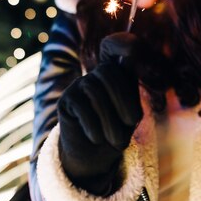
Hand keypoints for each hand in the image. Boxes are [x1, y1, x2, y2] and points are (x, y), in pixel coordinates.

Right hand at [57, 32, 142, 194]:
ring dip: (109, 119)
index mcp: (117, 74)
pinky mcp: (66, 100)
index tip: (134, 49)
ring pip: (95, 91)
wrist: (94, 156)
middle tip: (132, 124)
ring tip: (116, 140)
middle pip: (108, 72)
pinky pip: (80, 106)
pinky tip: (97, 138)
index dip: (124, 43)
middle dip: (123, 99)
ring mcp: (80, 85)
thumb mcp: (130, 114)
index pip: (118, 49)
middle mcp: (97, 75)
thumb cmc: (117, 132)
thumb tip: (128, 58)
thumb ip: (130, 89)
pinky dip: (92, 125)